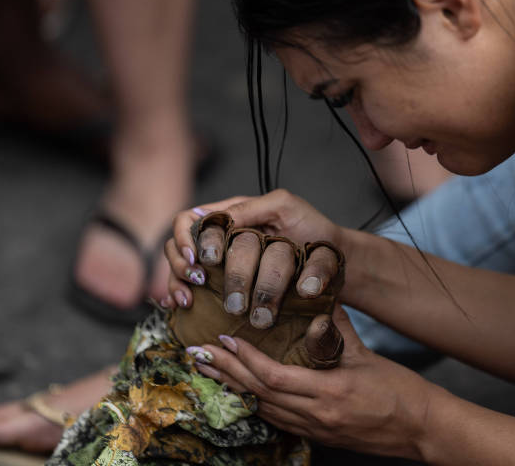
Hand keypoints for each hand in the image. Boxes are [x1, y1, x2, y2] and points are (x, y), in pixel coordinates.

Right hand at [163, 190, 344, 317]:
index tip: (202, 259)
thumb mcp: (284, 206)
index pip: (191, 220)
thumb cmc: (312, 228)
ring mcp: (220, 265)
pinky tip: (183, 308)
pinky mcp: (225, 288)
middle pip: (182, 248)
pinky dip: (181, 298)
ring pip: (182, 271)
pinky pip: (192, 291)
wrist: (335, 258)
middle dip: (183, 266)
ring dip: (179, 284)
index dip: (187, 238)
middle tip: (199, 282)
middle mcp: (220, 239)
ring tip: (189, 300)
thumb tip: (222, 223)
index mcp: (229, 216)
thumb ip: (251, 208)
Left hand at [193, 306, 432, 460]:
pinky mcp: (319, 436)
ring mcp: (316, 430)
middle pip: (260, 395)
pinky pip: (278, 421)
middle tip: (198, 355)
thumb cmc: (399, 390)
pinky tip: (242, 392)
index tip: (224, 340)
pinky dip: (257, 404)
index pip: (274, 377)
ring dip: (235, 390)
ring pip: (264, 410)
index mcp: (329, 393)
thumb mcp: (367, 354)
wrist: (421, 427)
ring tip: (210, 371)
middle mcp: (316, 416)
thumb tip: (319, 296)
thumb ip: (338, 327)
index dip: (246, 360)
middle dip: (227, 373)